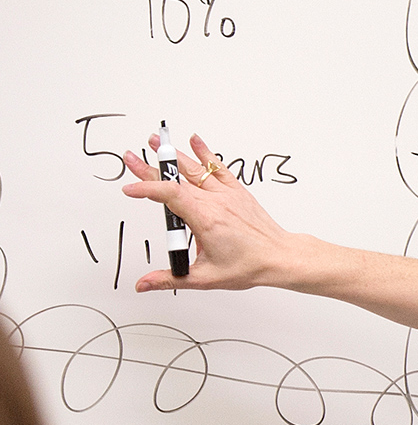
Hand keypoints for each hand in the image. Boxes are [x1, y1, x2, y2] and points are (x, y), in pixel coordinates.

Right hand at [120, 133, 319, 291]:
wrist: (280, 257)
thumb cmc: (249, 265)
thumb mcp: (205, 278)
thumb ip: (170, 279)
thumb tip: (144, 284)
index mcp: (206, 220)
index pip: (171, 196)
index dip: (148, 189)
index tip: (130, 189)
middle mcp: (216, 202)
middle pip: (177, 180)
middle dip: (150, 169)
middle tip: (130, 158)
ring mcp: (227, 195)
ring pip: (196, 170)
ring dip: (174, 156)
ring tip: (156, 142)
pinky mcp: (237, 192)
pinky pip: (219, 168)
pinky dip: (206, 154)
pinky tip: (195, 141)